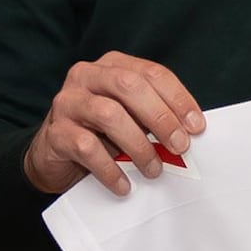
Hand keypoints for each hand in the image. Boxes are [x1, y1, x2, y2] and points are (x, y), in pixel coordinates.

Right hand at [22, 51, 204, 199]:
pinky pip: (86, 147)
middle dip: (160, 117)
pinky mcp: (55, 132)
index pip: (151, 73)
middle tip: (180, 146)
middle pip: (128, 86)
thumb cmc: (100, 134)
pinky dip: (110, 169)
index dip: (178, 98)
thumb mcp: (129, 118)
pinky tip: (124, 184)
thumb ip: (153, 116)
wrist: (54, 156)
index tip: (197, 127)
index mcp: (111, 66)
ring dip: (138, 145)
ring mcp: (67, 102)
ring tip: (153, 169)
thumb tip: (189, 132)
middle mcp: (86, 76)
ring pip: (108, 114)